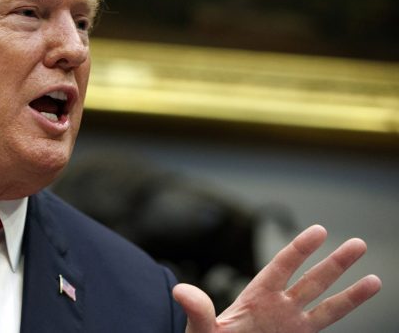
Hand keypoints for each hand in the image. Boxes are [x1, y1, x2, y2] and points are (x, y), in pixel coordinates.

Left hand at [173, 225, 380, 332]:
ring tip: (375, 277)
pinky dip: (345, 316)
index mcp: (256, 297)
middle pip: (311, 281)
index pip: (281, 267)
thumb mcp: (202, 328)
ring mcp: (291, 326)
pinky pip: (327, 328)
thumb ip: (197, 310)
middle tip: (358, 242)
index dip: (299, 249)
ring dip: (350, 293)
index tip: (319, 230)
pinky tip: (361, 301)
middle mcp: (279, 308)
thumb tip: (179, 290)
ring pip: (326, 305)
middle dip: (334, 263)